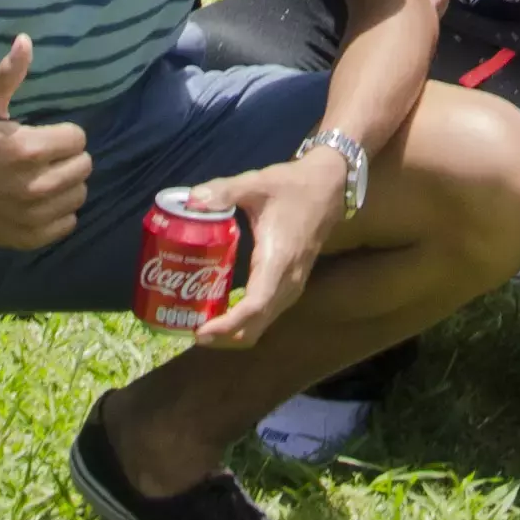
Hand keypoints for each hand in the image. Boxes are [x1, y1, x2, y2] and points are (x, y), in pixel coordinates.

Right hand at [0, 34, 90, 251]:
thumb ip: (8, 74)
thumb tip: (26, 40)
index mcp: (30, 149)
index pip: (78, 138)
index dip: (62, 134)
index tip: (43, 136)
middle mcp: (38, 184)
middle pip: (83, 166)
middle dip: (67, 158)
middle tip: (44, 157)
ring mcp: (36, 214)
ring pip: (78, 194)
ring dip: (65, 185)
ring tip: (42, 178)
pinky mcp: (31, 237)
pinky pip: (67, 223)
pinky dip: (58, 213)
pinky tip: (40, 202)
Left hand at [187, 146, 349, 350]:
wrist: (329, 187)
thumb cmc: (293, 186)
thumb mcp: (257, 183)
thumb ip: (224, 191)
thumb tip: (192, 201)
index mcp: (278, 261)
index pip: (255, 307)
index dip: (227, 325)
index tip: (200, 331)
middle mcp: (288, 282)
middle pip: (255, 326)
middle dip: (223, 336)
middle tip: (190, 328)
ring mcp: (292, 286)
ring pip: (261, 324)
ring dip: (233, 331)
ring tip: (201, 321)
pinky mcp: (291, 284)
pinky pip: (266, 314)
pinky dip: (244, 321)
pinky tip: (222, 307)